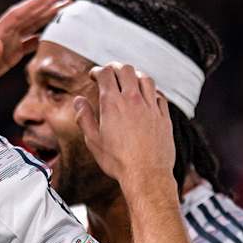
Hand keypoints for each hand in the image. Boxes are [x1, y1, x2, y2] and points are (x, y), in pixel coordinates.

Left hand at [0, 0, 69, 95]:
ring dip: (47, 16)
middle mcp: (3, 35)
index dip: (33, 5)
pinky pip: (27, 44)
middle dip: (47, 4)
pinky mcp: (7, 56)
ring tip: (64, 7)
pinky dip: (40, 37)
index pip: (17, 15)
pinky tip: (50, 34)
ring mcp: (6, 44)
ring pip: (31, 27)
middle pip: (28, 16)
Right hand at [74, 63, 175, 189]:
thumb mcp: (93, 141)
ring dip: (135, 75)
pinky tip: (147, 96)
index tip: (95, 75)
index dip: (98, 71)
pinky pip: (159, 95)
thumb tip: (79, 101)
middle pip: (126, 70)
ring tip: (129, 80)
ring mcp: (151, 107)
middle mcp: (133, 100)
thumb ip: (84, 117)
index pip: (106, 74)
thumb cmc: (118, 161)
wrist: (146, 174)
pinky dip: (151, 91)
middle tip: (110, 73)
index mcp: (113, 104)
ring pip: (145, 78)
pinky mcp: (163, 116)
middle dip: (115, 68)